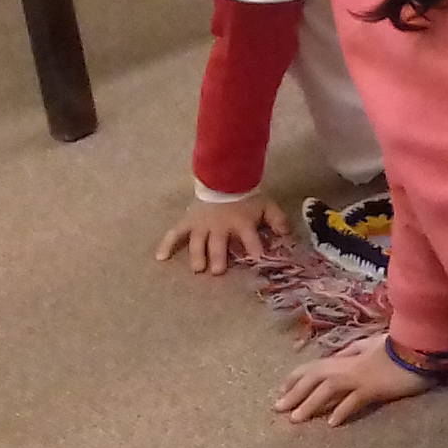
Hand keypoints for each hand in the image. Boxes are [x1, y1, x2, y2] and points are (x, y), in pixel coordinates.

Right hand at [156, 196, 286, 274]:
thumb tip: (287, 235)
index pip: (251, 239)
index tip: (257, 260)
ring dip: (198, 256)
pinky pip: (175, 233)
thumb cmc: (247, 196)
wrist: (226, 176)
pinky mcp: (188, 221)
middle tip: (217, 271)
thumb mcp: (267, 206)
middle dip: (219, 258)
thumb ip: (277, 221)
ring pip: (198, 242)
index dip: (255, 249)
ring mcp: (202, 225)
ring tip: (198, 268)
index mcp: (241, 224)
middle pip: (219, 244)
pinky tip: (160, 257)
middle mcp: (220, 227)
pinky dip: (167, 244)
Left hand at [273, 333, 434, 426]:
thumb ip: (351, 351)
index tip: (282, 392)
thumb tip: (335, 357)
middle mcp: (347, 366)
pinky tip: (331, 423)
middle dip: (293, 394)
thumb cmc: (397, 345)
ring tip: (296, 419)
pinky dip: (341, 411)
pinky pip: (353, 401)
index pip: (312, 367)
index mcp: (345, 356)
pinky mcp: (374, 388)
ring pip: (327, 390)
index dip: (295, 379)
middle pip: (313, 378)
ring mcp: (360, 377)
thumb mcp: (369, 343)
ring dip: (309, 404)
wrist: (420, 347)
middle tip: (277, 409)